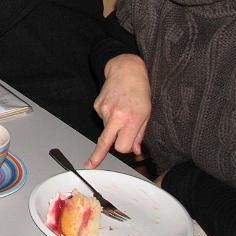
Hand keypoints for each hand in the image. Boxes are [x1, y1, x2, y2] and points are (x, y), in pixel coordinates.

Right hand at [85, 54, 150, 168]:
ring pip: (107, 129)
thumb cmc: (139, 90)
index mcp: (130, 119)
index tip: (120, 154)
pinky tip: (115, 105)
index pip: (122, 146)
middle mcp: (115, 116)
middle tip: (89, 165)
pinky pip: (103, 119)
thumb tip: (136, 150)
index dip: (125, 148)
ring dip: (113, 126)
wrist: (125, 70)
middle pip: (105, 142)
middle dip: (97, 155)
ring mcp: (104, 110)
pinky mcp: (97, 106)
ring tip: (122, 111)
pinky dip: (108, 117)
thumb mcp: (146, 113)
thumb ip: (139, 134)